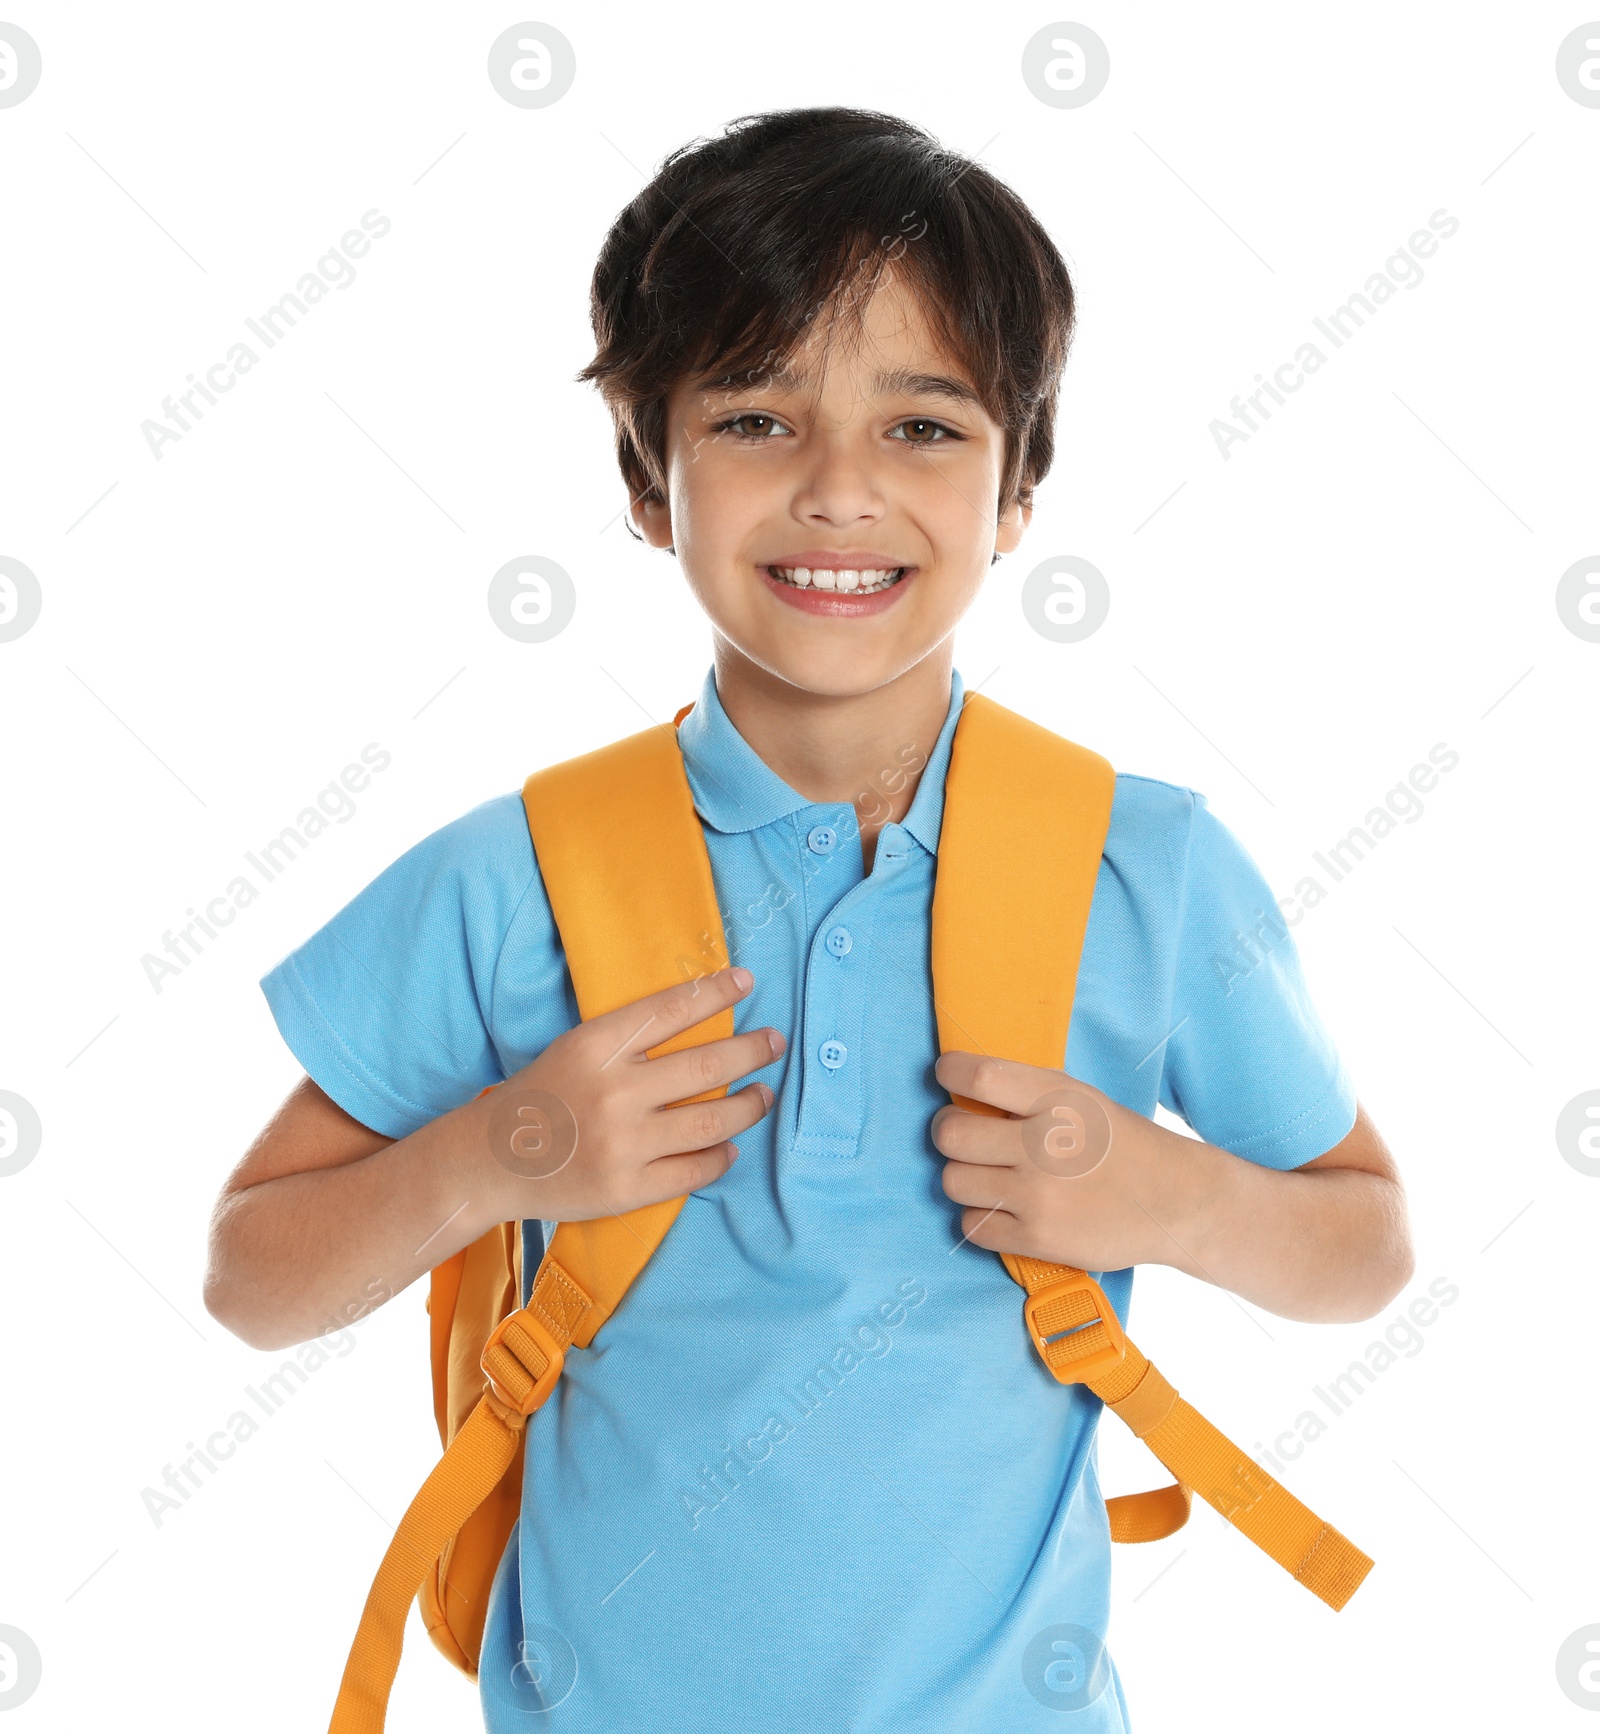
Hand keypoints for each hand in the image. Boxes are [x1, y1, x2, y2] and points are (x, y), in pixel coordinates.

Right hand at [475, 966, 782, 1220]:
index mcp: (596, 1046)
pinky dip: (720, 1156)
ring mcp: (622, 1144)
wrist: (490, 1160)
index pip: (671, 1010)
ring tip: (763, 1094)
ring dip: (749, 1106)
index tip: (747, 982)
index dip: (715, 993)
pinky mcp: (626, 1188)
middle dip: (751, 1050)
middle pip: (706, 1065)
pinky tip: (729, 1146)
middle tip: (774, 1042)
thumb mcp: (576, 1049)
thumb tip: (704, 1019)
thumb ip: (630, 1038)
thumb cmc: (543, 1096)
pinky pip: (694, 1170)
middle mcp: (613, 1092)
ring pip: (711, 1120)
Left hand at [930, 1052, 1169, 1272]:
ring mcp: (1039, 1195)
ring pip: (953, 1181)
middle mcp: (1044, 1145)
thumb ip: (1026, 1093)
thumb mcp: (1081, 1098)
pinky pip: (972, 1226)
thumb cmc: (1121, 1142)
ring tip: (989, 1174)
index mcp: (1058, 1100)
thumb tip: (960, 1088)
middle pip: (950, 1135)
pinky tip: (1003, 1207)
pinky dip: (980, 1217)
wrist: (1175, 1200)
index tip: (947, 1076)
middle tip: (964, 1135)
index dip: (949, 1073)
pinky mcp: (1039, 1238)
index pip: (978, 1078)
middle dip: (948, 1131)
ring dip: (964, 1176)